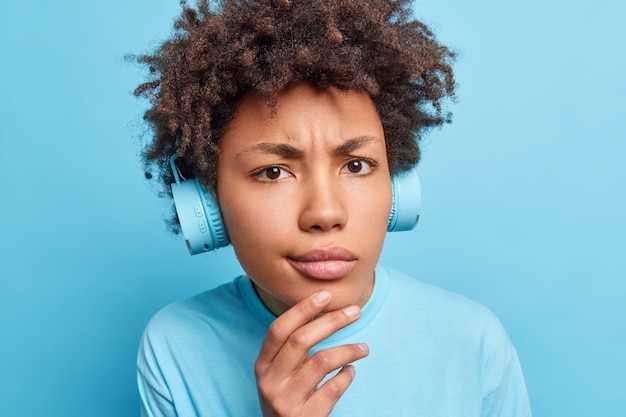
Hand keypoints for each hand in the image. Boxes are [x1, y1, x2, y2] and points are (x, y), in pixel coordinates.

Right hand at [254, 290, 368, 416]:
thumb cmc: (287, 399)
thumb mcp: (279, 375)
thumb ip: (292, 350)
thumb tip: (324, 310)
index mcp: (262, 366)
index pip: (279, 329)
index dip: (302, 309)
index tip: (325, 294)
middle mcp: (270, 382)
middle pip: (301, 340)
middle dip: (331, 321)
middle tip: (355, 311)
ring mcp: (286, 402)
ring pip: (322, 362)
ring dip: (348, 350)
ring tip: (364, 348)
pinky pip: (333, 389)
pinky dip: (346, 376)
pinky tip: (351, 371)